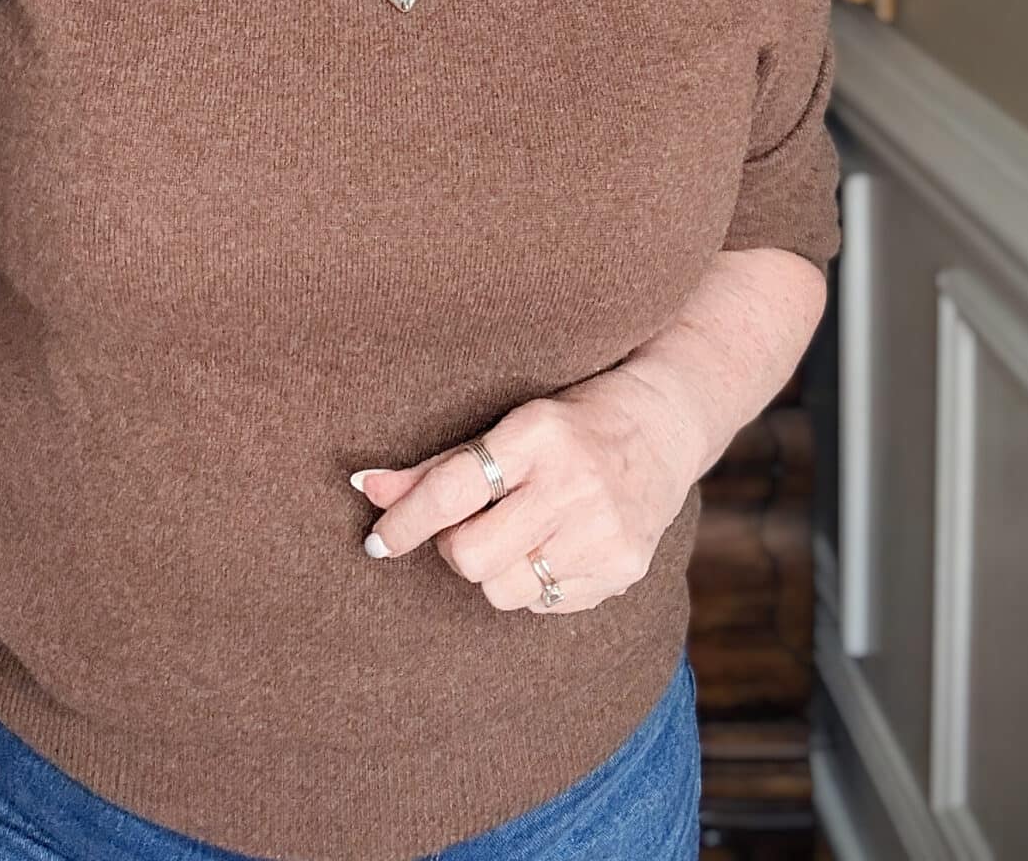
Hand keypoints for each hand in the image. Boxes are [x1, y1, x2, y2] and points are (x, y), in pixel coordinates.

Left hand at [349, 371, 698, 614]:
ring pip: (503, 590)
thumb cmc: (567, 423)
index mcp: (537, 435)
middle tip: (466, 525)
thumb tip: (364, 486)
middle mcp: (573, 484)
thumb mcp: (505, 427)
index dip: (406, 520)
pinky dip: (533, 583)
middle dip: (453, 547)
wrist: (663, 427)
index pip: (453, 489)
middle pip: (471, 555)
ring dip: (493, 570)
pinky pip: (544, 604)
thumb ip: (435, 466)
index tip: (377, 540)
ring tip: (513, 534)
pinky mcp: (623, 569)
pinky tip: (552, 544)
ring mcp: (603, 532)